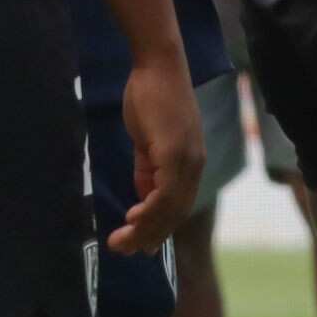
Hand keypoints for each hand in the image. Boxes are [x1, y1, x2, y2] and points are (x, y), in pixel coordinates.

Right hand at [107, 58, 206, 257]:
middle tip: (125, 250)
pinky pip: (164, 191)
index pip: (178, 205)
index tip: (140, 243)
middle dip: (150, 235)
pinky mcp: (174, 151)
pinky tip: (132, 217)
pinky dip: (149, 209)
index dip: (159, 226)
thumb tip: (143, 195)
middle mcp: (194, 164)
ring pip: (170, 207)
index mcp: (191, 163)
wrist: (157, 66)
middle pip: (176, 212)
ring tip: (122, 241)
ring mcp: (187, 158)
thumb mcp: (149, 142)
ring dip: (145, 229)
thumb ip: (148, 169)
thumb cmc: (151, 98)